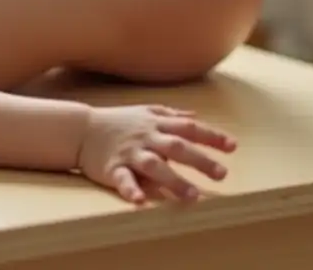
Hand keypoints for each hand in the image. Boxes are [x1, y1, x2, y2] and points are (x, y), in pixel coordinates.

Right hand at [76, 104, 236, 203]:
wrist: (80, 129)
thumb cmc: (116, 121)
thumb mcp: (145, 111)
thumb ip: (172, 114)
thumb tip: (196, 115)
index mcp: (156, 124)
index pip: (189, 128)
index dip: (211, 136)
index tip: (232, 147)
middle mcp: (146, 137)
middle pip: (177, 147)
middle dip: (200, 160)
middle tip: (221, 174)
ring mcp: (130, 153)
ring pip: (154, 165)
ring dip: (174, 180)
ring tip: (192, 196)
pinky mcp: (112, 168)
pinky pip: (123, 180)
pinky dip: (131, 190)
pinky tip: (140, 202)